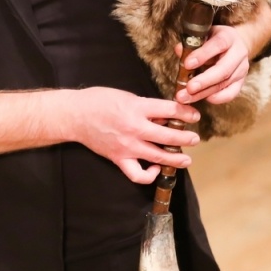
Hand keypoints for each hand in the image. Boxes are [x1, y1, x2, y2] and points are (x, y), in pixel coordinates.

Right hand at [67, 86, 198, 183]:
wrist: (75, 115)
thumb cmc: (100, 101)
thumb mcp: (128, 96)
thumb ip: (147, 107)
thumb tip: (166, 116)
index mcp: (137, 108)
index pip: (170, 110)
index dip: (186, 113)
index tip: (194, 116)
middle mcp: (134, 128)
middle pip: (169, 136)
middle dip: (186, 138)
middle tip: (194, 138)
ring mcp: (127, 146)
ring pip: (158, 156)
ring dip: (176, 159)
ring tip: (186, 160)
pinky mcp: (119, 159)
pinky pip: (138, 174)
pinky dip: (149, 174)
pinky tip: (155, 168)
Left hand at [176, 1, 270, 104]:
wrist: (234, 45)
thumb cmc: (214, 40)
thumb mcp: (204, 35)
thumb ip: (191, 43)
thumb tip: (179, 50)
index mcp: (229, 37)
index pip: (218, 45)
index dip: (203, 55)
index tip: (187, 64)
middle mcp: (239, 53)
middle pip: (224, 70)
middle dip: (205, 81)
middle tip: (189, 88)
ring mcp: (242, 69)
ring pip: (224, 83)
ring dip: (204, 93)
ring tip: (186, 97)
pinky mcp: (241, 82)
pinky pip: (231, 93)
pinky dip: (217, 98)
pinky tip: (203, 98)